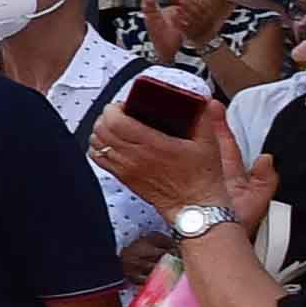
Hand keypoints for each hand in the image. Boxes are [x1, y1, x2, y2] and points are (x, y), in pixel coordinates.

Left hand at [89, 97, 267, 228]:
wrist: (195, 206)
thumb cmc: (202, 177)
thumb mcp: (209, 142)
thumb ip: (204, 118)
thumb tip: (203, 101)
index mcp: (152, 144)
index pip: (116, 121)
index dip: (114, 108)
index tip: (125, 105)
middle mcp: (134, 156)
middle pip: (101, 129)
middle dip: (107, 116)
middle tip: (121, 113)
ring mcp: (126, 168)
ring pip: (96, 143)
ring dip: (101, 131)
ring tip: (115, 126)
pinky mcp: (123, 178)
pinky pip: (98, 159)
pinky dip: (99, 148)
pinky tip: (111, 144)